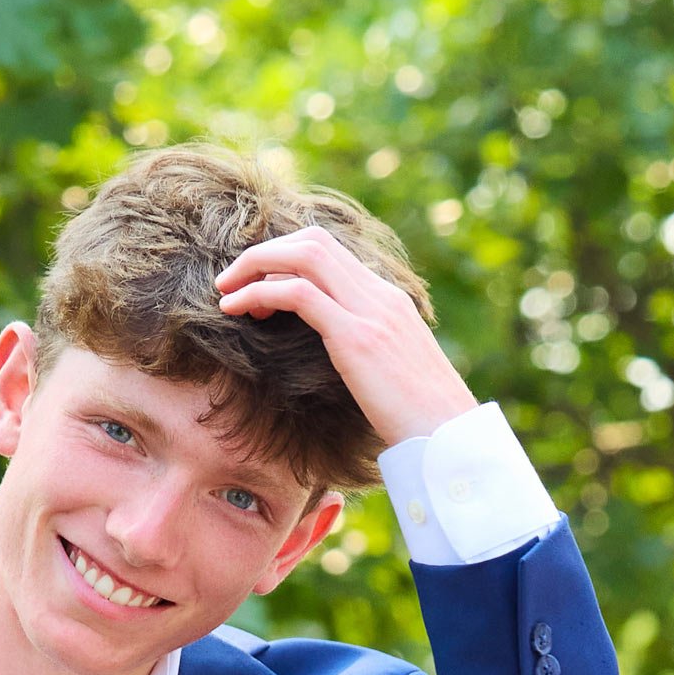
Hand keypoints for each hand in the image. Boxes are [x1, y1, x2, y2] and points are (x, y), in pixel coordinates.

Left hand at [214, 228, 476, 449]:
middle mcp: (379, 294)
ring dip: (255, 266)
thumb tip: (338, 358)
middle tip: (228, 281)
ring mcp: (369, 311)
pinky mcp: (356, 338)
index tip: (255, 283)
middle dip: (263, 253)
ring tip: (224, 292)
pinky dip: (260, 293)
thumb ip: (365, 349)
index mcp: (386, 298)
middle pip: (312, 241)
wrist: (448, 433)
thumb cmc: (418, 416)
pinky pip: (299, 294)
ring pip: (303, 255)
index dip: (285, 257)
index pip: (330, 251)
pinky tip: (236, 310)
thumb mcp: (390, 371)